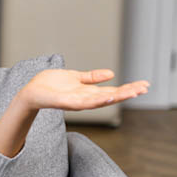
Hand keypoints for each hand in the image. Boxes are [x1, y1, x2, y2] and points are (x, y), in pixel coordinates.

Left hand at [20, 68, 149, 111]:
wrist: (31, 92)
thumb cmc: (50, 85)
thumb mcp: (75, 77)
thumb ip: (91, 77)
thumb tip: (111, 73)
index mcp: (88, 92)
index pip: (112, 91)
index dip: (128, 88)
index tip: (144, 85)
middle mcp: (85, 98)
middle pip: (111, 96)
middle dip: (128, 92)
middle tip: (145, 88)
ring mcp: (76, 102)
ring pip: (100, 100)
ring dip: (117, 96)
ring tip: (132, 91)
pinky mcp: (66, 102)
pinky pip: (83, 102)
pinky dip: (96, 100)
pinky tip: (108, 96)